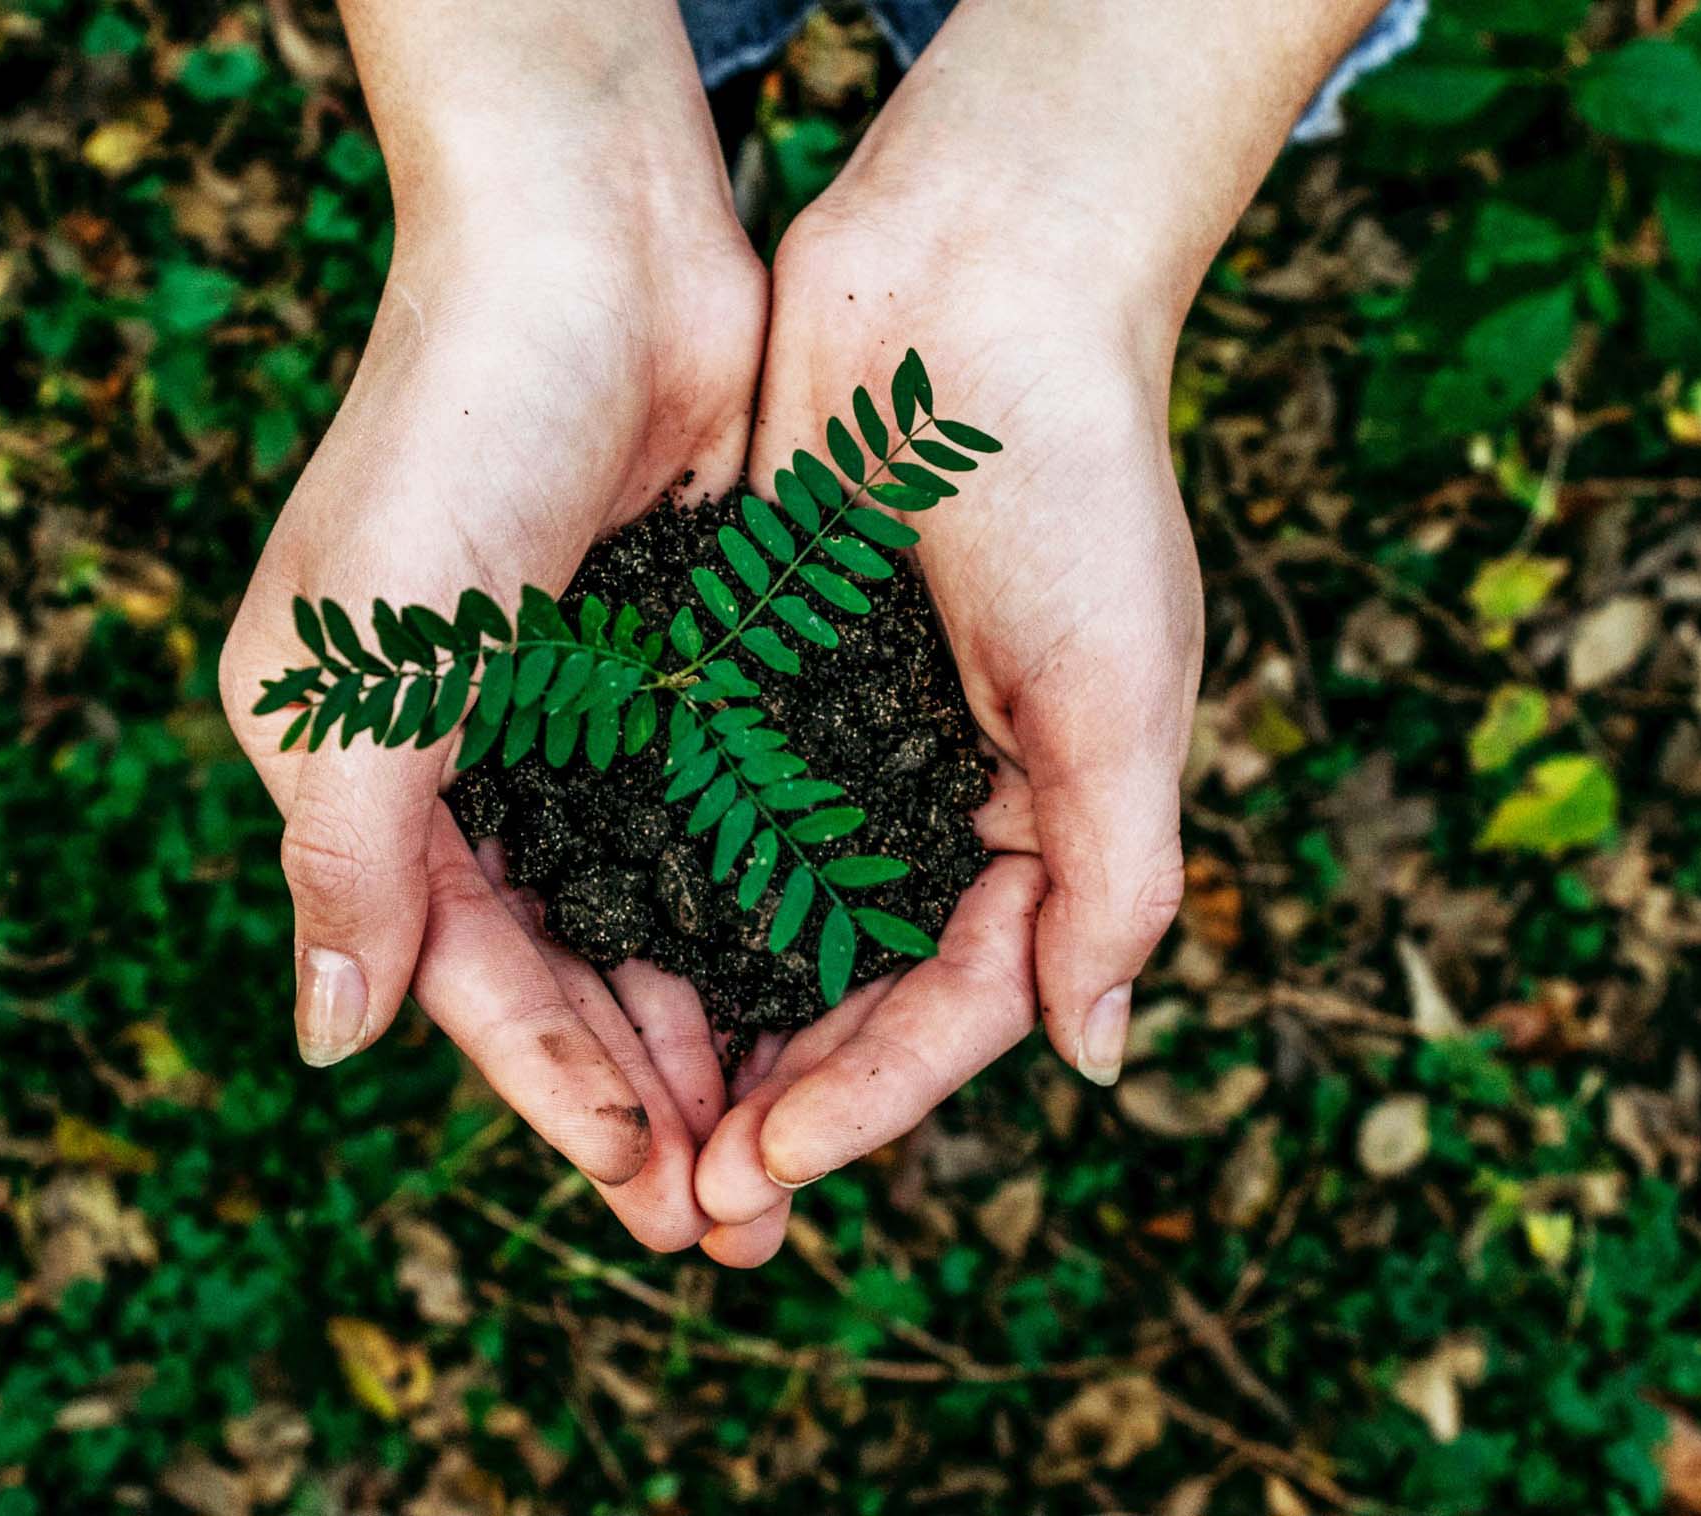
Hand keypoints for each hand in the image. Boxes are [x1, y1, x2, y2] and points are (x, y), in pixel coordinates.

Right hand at [218, 0, 764, 1249]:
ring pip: (652, 915)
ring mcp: (578, 713)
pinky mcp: (678, 664)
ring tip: (793, 1144)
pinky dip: (763, 911)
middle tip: (740, 1222)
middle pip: (565, 969)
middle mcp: (466, 756)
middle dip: (648, 1096)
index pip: (464, 972)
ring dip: (715, 1030)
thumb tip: (326, 1045)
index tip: (650, 1189)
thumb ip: (348, 856)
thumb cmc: (452, 436)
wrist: (590, 241)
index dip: (553, 1088)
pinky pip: (722, 824)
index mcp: (362, 767)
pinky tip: (829, 991)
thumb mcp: (368, 663)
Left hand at [686, 213, 1198, 1261]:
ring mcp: (834, 737)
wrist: (975, 277)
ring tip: (625, 1125)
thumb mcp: (1122, 693)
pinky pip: (692, 808)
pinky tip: (579, 959)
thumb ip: (1114, 879)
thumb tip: (1094, 1059)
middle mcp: (933, 797)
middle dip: (773, 1100)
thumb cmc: (1074, 480)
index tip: (765, 1169)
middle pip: (846, 990)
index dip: (867, 1097)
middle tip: (685, 1206)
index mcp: (1041, 820)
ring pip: (756, 921)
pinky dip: (648, 889)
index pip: (952, 1002)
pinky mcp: (748, 669)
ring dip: (699, 1026)